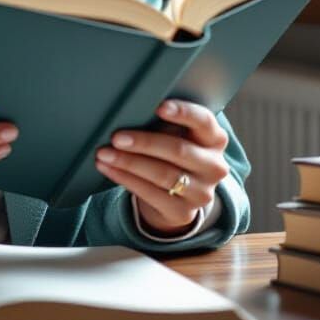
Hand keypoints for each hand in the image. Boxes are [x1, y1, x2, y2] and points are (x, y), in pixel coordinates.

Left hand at [94, 99, 229, 235]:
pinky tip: (109, 169)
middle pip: (178, 150)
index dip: (183, 112)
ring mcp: (201, 193)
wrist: (178, 196)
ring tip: (104, 153)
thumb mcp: (176, 135)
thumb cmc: (171, 153)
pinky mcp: (183, 212)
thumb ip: (165, 123)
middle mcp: (214, 166)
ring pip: (162, 174)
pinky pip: (150, 194)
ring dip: (128, 163)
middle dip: (144, 142)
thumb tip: (130, 110)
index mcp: (214, 139)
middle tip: (116, 137)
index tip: (159, 106)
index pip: (203, 121)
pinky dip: (125, 179)